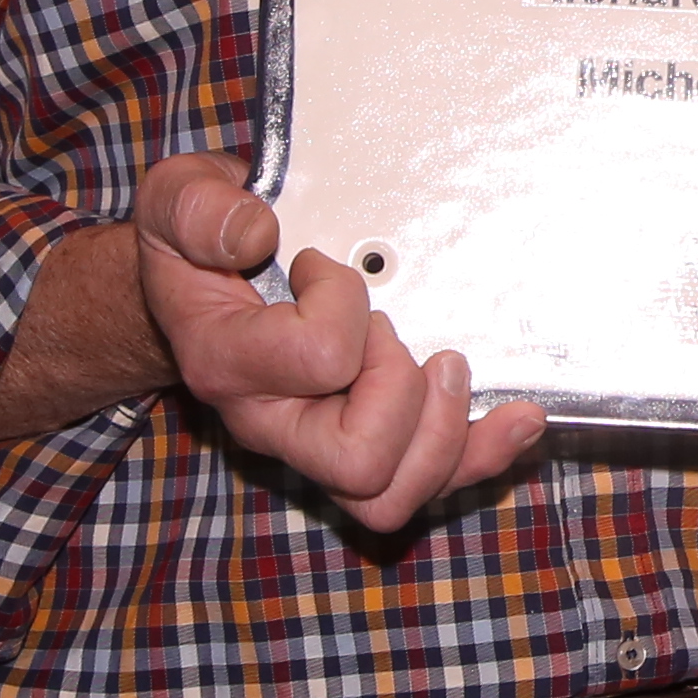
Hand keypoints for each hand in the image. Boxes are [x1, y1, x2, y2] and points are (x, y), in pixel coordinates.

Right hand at [126, 151, 545, 531]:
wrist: (191, 287)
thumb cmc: (194, 245)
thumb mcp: (179, 202)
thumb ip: (201, 210)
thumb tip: (255, 233)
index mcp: (229, 363)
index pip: (319, 359)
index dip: (343, 303)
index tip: (318, 266)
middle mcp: (271, 421)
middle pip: (360, 463)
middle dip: (403, 389)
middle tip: (392, 333)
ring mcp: (314, 444)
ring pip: (394, 494)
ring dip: (444, 432)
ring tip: (449, 368)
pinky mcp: (360, 445)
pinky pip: (427, 482)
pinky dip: (483, 454)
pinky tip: (519, 419)